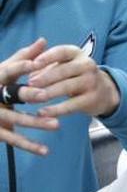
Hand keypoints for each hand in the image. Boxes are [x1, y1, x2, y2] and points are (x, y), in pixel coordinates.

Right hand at [0, 38, 57, 154]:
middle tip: (46, 95)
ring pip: (14, 118)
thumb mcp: (5, 71)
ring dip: (35, 122)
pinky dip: (29, 145)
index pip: (7, 70)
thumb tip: (44, 41)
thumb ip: (24, 57)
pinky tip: (46, 150)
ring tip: (56, 124)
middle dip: (28, 95)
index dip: (20, 66)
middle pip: (11, 95)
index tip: (37, 63)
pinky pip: (13, 139)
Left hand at [23, 44, 119, 117]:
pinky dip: (56, 109)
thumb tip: (29, 73)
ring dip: (49, 93)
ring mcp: (91, 82)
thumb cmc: (75, 76)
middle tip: (30, 84)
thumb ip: (45, 66)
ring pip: (67, 87)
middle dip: (46, 77)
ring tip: (34, 98)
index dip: (47, 57)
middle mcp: (87, 65)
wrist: (103, 91)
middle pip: (64, 70)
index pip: (62, 52)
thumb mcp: (63, 65)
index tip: (33, 63)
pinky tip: (43, 113)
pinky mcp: (92, 99)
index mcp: (77, 54)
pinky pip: (71, 105)